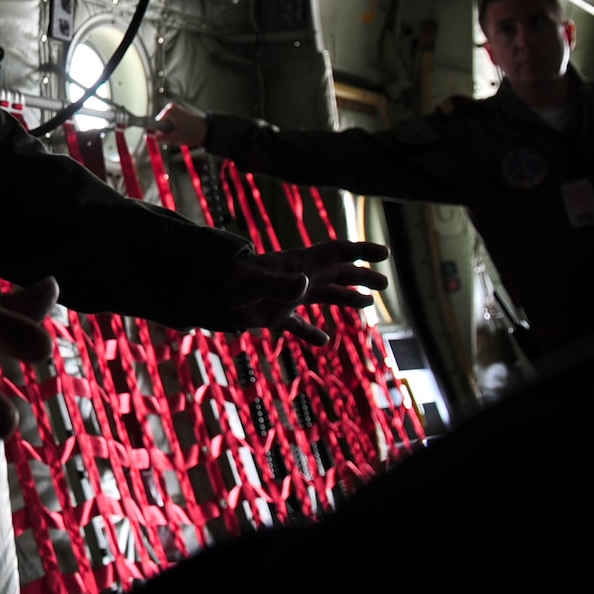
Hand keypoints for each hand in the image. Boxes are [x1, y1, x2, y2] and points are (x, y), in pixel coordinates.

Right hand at [150, 102, 208, 148]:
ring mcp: (175, 109)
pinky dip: (173, 128)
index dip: (155, 132)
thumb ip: (159, 136)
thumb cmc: (193, 133)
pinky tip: (181, 131)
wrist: (207, 131)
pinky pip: (170, 122)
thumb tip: (148, 135)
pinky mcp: (179, 112)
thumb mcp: (174, 137)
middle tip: (174, 137)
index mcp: (169, 111)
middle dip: (165, 132)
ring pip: (165, 123)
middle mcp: (171, 107)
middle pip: (160, 123)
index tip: (156, 137)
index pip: (154, 123)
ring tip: (179, 134)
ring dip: (170, 130)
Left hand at [220, 241, 388, 344]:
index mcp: (298, 265)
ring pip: (323, 295)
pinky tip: (324, 342)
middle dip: (361, 276)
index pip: (335, 253)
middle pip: (336, 273)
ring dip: (346, 298)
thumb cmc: (230, 284)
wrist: (208, 294)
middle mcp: (297, 278)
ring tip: (368, 304)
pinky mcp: (275, 315)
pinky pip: (298, 325)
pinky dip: (310, 333)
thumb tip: (307, 283)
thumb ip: (280, 285)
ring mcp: (287, 296)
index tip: (385, 253)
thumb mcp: (254, 284)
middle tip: (385, 283)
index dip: (360, 252)